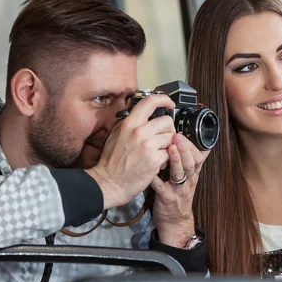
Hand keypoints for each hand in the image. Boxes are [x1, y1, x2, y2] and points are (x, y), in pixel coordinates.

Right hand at [87, 94, 175, 208]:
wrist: (109, 182)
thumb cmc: (111, 162)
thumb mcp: (115, 135)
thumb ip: (129, 124)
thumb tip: (142, 115)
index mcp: (129, 123)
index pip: (150, 101)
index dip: (163, 99)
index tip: (169, 104)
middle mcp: (139, 132)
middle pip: (167, 121)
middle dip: (168, 130)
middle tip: (162, 139)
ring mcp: (147, 145)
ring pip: (171, 137)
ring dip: (168, 146)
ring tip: (158, 153)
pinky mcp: (154, 160)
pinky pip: (170, 153)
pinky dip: (166, 159)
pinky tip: (157, 163)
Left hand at [150, 134, 210, 247]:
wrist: (175, 222)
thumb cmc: (179, 196)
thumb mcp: (191, 179)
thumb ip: (194, 162)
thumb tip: (205, 146)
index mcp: (192, 174)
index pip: (198, 157)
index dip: (191, 146)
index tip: (183, 133)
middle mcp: (187, 181)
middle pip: (190, 164)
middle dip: (185, 149)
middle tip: (177, 136)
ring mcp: (178, 190)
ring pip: (180, 174)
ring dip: (175, 161)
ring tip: (170, 148)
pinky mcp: (167, 199)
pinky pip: (161, 188)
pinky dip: (155, 179)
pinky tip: (151, 170)